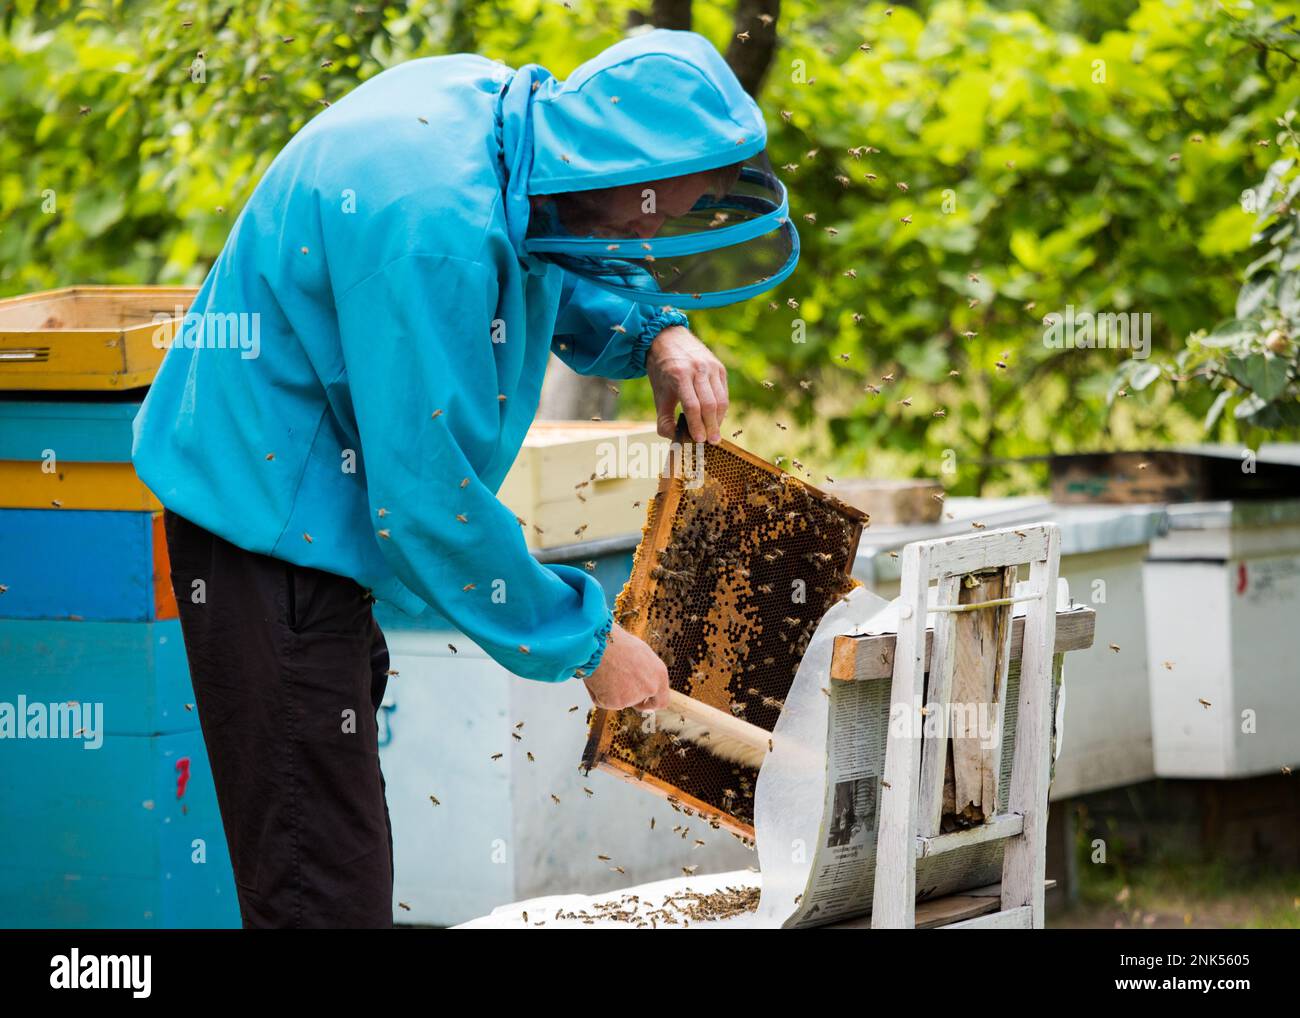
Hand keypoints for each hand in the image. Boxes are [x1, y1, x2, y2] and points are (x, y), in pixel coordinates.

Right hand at [583, 623, 669, 710]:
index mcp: (659, 674)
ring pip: (621, 701)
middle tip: (622, 695)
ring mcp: (634, 697)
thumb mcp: (639, 654)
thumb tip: (638, 678)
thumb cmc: (616, 643)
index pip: (662, 700)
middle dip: (634, 703)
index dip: (652, 703)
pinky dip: (598, 694)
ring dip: (612, 693)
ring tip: (605, 672)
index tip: (645, 703)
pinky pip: (605, 702)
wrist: (599, 643)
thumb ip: (644, 671)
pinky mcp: (617, 702)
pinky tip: (597, 678)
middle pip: (644, 705)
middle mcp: (650, 687)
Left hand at [646, 325, 728, 443]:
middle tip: (712, 442)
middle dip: (711, 426)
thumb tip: (674, 438)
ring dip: (719, 420)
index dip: (697, 425)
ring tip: (715, 433)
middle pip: (709, 404)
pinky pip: (724, 392)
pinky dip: (722, 408)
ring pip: (721, 399)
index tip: (699, 440)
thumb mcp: (658, 393)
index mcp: (679, 375)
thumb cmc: (662, 370)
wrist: (668, 338)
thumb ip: (664, 418)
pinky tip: (716, 418)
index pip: (692, 405)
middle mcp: (698, 369)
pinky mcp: (720, 367)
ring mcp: (711, 367)